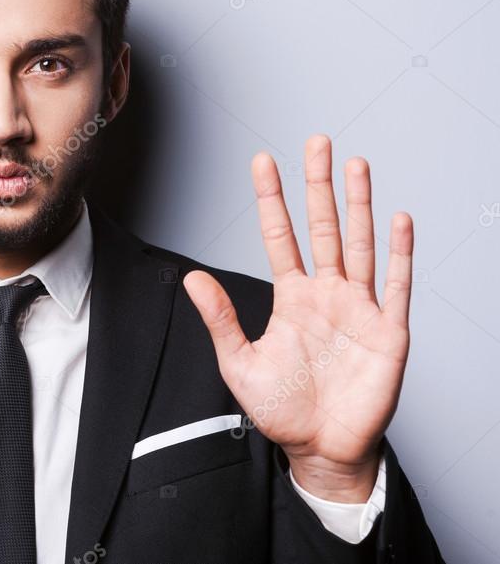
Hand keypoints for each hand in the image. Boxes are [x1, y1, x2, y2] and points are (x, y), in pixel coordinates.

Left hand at [183, 134, 411, 501]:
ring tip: (355, 165)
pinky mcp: (388, 331)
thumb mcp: (239, 363)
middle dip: (319, 185)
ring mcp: (359, 308)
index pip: (279, 237)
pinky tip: (397, 220)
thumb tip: (192, 278)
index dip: (272, 199)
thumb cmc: (283, 409)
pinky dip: (399, 253)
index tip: (262, 162)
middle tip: (316, 143)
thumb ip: (221, 318)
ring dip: (358, 205)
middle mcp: (327, 294)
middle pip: (323, 227)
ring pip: (360, 245)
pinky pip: (397, 286)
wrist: (322, 449)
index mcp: (292, 298)